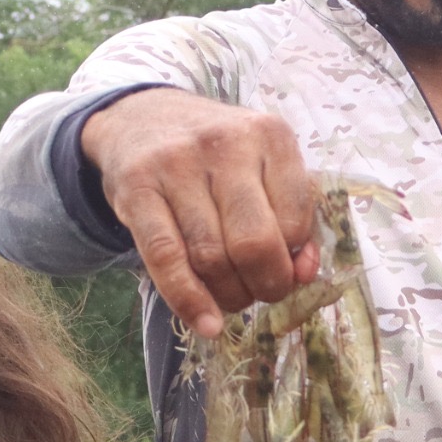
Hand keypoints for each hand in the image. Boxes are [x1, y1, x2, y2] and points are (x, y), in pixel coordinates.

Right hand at [81, 88, 319, 337]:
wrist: (139, 118)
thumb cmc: (215, 155)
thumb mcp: (263, 167)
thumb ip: (294, 215)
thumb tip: (306, 274)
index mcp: (269, 135)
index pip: (296, 218)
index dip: (294, 259)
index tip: (287, 271)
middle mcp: (225, 144)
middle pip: (254, 243)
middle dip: (265, 285)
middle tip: (261, 294)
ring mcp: (176, 163)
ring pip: (211, 256)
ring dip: (229, 296)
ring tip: (232, 299)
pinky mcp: (136, 187)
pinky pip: (166, 257)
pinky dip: (189, 300)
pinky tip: (206, 323)